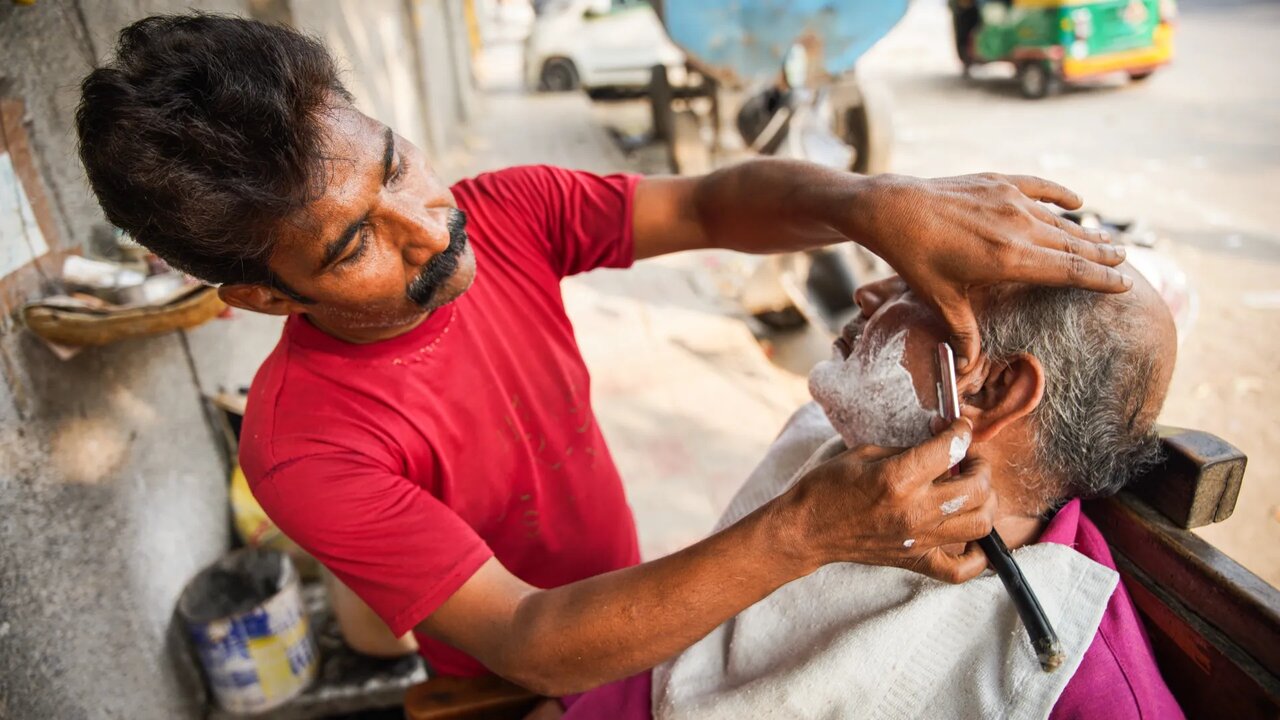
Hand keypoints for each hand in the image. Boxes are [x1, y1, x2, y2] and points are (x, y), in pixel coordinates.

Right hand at [772, 418, 995, 582]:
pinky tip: (973, 537)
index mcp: (897, 478)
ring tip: (973, 490)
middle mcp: (914, 511)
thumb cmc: (828, 487)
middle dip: (980, 465)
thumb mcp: (865, 453)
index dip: (962, 431)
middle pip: (977, 488)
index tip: (961, 427)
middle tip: (969, 458)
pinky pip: (961, 570)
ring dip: (985, 502)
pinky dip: (978, 556)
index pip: (951, 450)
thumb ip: (907, 450)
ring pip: (980, 524)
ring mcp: (917, 540)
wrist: (806, 529)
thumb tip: (938, 443)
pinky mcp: (914, 560)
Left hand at [852, 172, 1128, 370]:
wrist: (893, 209)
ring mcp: (1009, 201)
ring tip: (1107, 239)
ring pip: (1060, 218)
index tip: (1125, 283)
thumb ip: (964, 332)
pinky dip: (1061, 195)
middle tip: (1125, 260)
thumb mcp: (942, 299)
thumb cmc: (916, 257)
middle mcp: (1018, 227)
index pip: (1069, 270)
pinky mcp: (997, 182)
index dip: (1100, 278)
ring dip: (1085, 230)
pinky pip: (1040, 187)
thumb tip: (969, 369)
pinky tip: (1077, 202)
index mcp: (1011, 260)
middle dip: (1102, 254)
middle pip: (1073, 243)